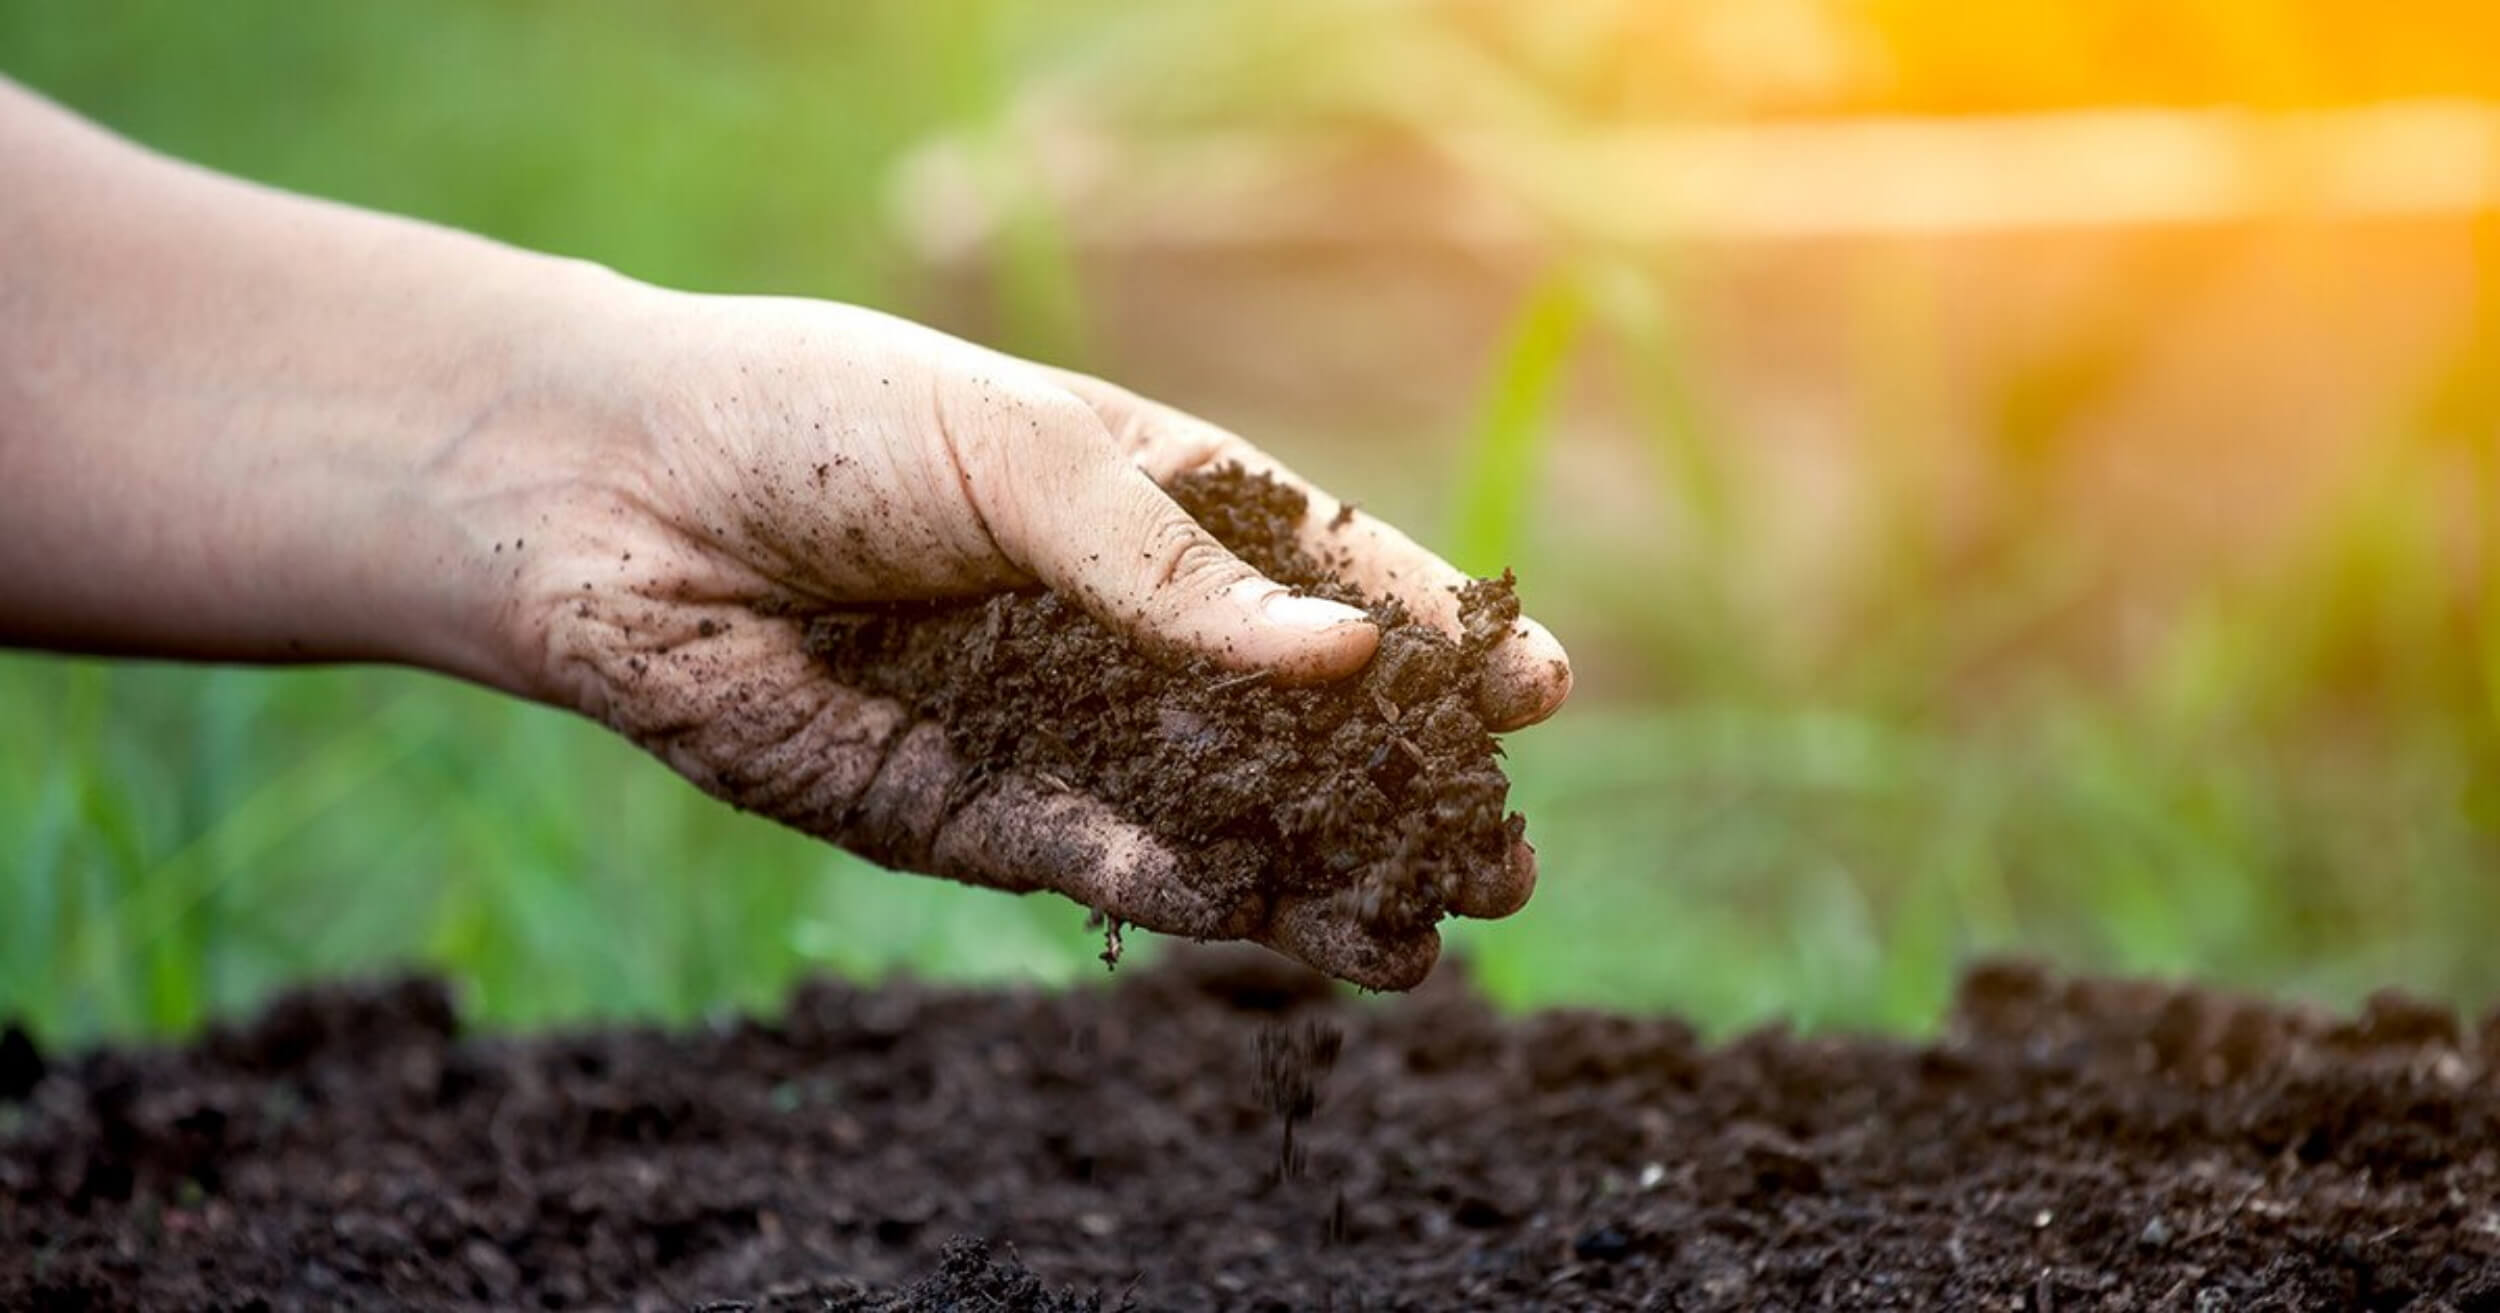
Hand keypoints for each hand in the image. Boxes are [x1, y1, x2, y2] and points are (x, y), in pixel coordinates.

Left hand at [490, 289, 1570, 987]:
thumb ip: (1175, 569)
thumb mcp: (1023, 457)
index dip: (1436, 632)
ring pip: (1219, 817)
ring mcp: (1055, 723)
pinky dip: (1185, 892)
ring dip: (1320, 878)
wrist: (617, 501)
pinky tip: (1269, 920)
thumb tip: (1348, 654)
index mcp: (1153, 498)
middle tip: (1504, 860)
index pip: (1328, 574)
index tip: (1541, 687)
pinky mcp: (968, 811)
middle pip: (1296, 723)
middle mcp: (1121, 623)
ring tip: (1425, 940)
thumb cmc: (823, 423)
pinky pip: (1098, 860)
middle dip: (1403, 791)